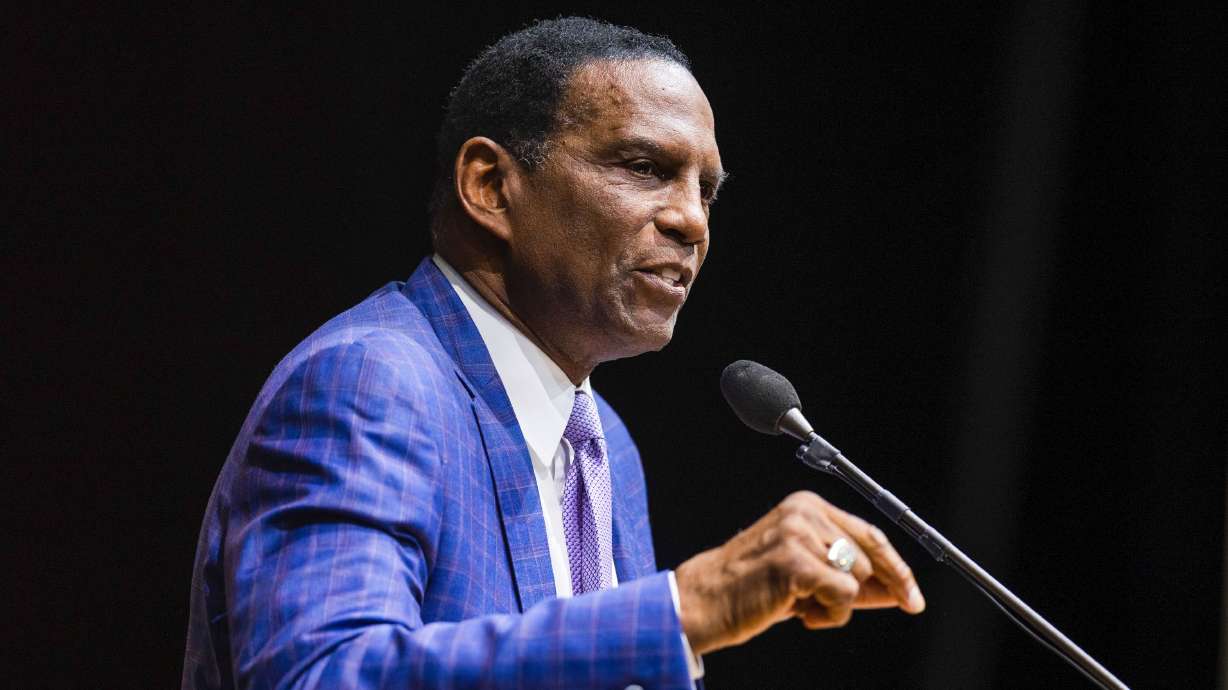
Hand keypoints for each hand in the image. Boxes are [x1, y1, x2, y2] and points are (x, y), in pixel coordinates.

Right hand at [674, 490, 924, 654]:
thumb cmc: (750, 589)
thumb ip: (846, 575)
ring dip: (839, 605)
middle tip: (887, 606)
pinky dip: (830, 615)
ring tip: (802, 608)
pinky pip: (843, 595)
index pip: (868, 533)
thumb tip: (895, 589)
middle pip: (869, 554)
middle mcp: (804, 511)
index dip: (895, 566)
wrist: (703, 601)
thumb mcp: (804, 576)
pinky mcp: (795, 561)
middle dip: (878, 588)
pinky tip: (800, 614)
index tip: (913, 594)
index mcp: (805, 506)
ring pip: (856, 577)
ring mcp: (798, 533)